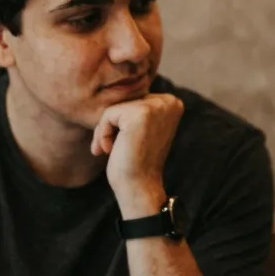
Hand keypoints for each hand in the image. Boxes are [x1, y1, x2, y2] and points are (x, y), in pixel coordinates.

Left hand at [90, 93, 183, 215]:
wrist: (139, 187)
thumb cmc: (134, 162)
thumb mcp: (141, 129)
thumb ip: (136, 108)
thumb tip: (119, 88)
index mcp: (172, 103)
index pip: (132, 100)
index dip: (121, 123)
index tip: (121, 144)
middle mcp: (169, 101)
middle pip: (123, 101)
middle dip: (111, 126)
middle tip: (111, 149)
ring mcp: (156, 107)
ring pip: (114, 108)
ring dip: (104, 131)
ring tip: (109, 150)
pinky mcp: (140, 114)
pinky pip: (108, 115)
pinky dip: (102, 133)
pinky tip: (109, 150)